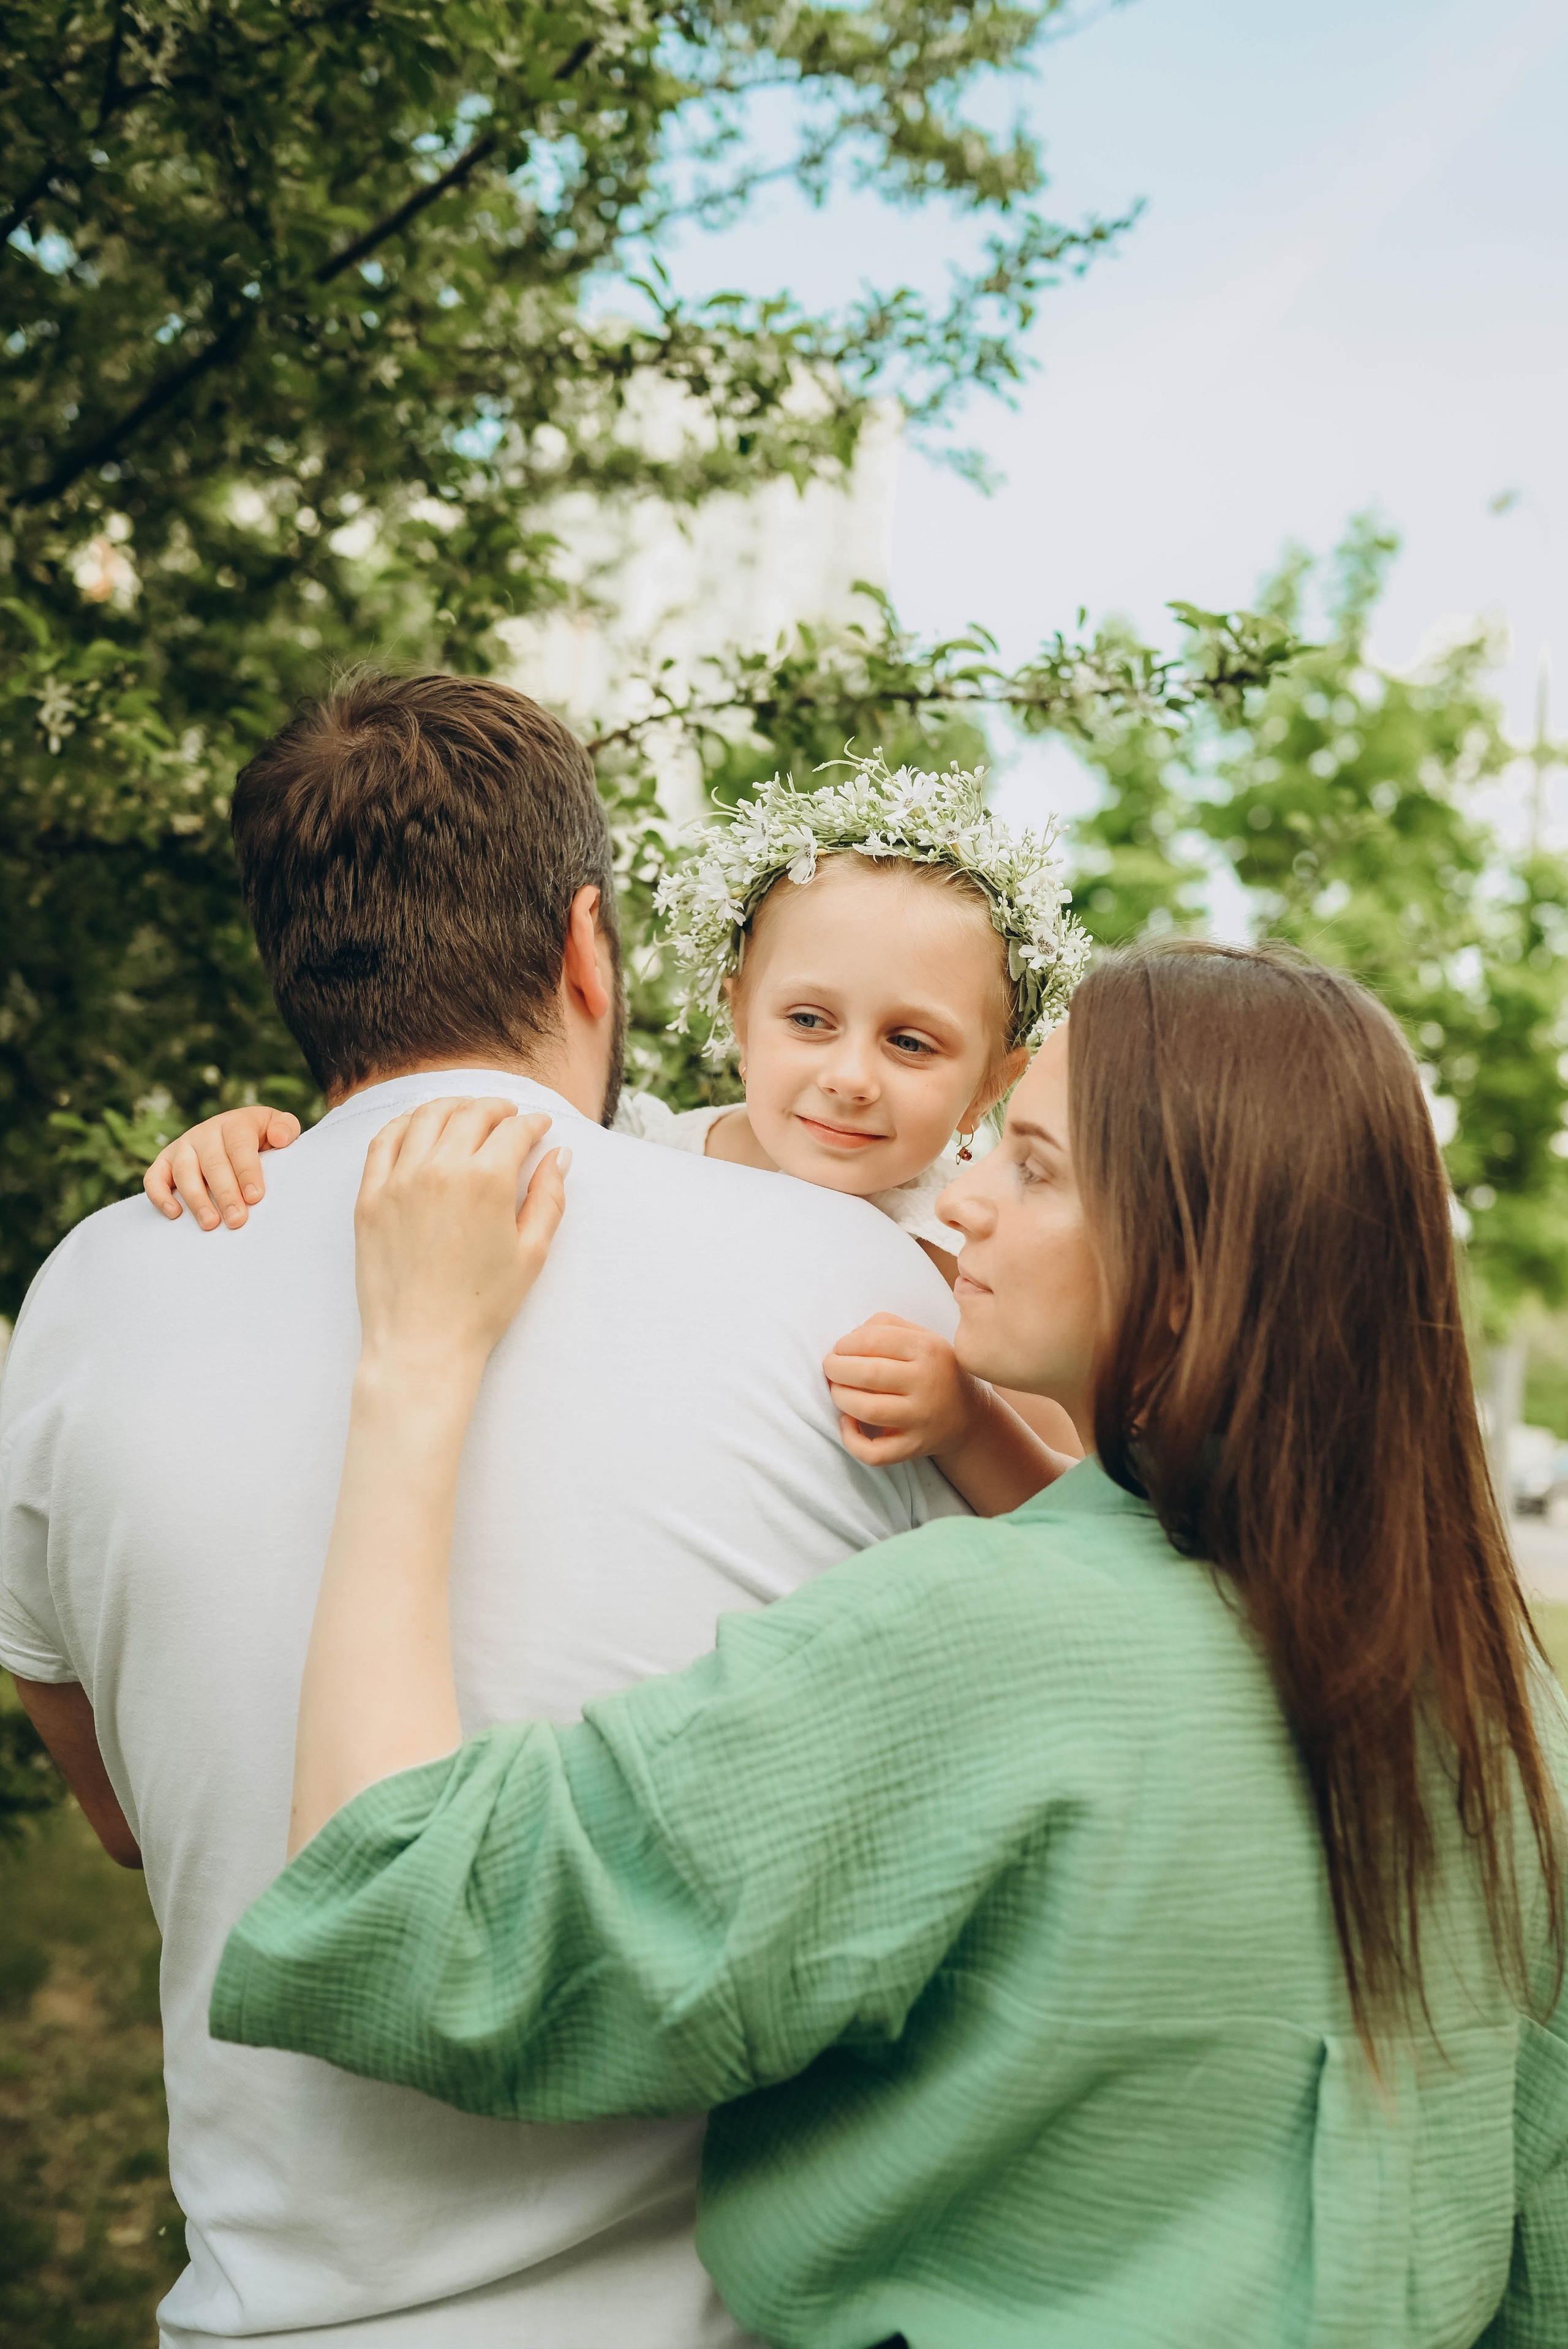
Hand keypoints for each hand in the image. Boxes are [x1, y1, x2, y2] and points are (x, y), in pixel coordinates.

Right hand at [144, 1104, 301, 1228]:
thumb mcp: (278, 1127)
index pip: (239, 1146)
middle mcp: (205, 1132)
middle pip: (212, 1163)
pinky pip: (154, 1177)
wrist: (235, 1135)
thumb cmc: (261, 1139)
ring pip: (184, 1171)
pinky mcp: (164, 1162)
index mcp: (234, 1123)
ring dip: (196, 1199)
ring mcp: (183, 1146)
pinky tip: (175, 1215)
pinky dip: (159, 1195)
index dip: (247, 1171)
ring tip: (210, 1224)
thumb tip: (280, 1137)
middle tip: (237, 1220)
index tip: (255, 1197)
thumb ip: (285, 1128)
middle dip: (225, 1193)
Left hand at [353, 1098, 568, 1386]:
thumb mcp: (532, 1252)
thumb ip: (549, 1197)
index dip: (533, 1123)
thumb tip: (558, 1155)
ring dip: (452, 1107)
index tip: (540, 1126)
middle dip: (496, 1109)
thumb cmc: (482, 1306)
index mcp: (487, 1181)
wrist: (422, 1343)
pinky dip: (404, 1124)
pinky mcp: (370, 1197)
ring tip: (466, 1113)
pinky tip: (418, 1126)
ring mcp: (399, 1180)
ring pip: (426, 1117)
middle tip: (508, 1116)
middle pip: (471, 1114)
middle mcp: (440, 1169)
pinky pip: (383, 1141)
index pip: (514, 1130)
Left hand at [823, 1312, 987, 1466]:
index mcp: (927, 1349)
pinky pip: (874, 1452)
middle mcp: (927, 1383)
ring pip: (867, 1410)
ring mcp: (921, 1418)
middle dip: (836, 1369)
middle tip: (831, 1368)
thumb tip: (849, 1338)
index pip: (872, 1340)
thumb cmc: (933, 1369)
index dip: (844, 1344)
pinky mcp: (913, 1447)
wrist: (967, 1415)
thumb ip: (885, 1326)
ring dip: (840, 1398)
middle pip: (867, 1373)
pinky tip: (847, 1423)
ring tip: (838, 1391)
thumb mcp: (921, 1337)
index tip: (839, 1349)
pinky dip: (851, 1439)